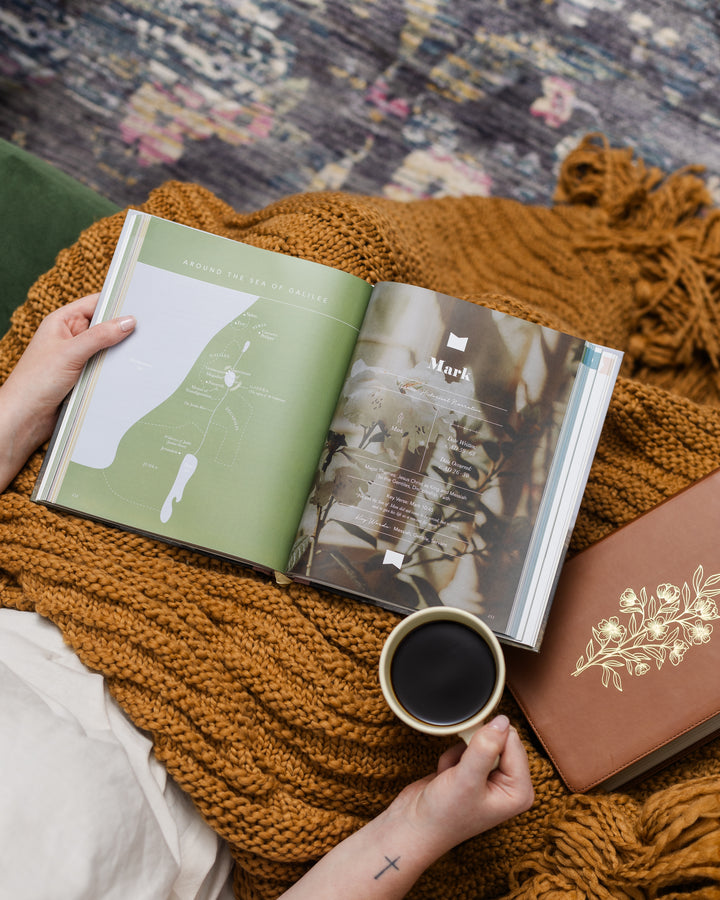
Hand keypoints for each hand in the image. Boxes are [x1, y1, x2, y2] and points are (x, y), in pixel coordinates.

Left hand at [0, 293, 135, 491]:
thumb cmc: (36, 381)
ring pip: (107, 348)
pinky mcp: (84, 376)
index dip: (116, 303)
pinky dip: (116, 369)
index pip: (95, 303)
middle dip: (122, 330)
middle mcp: (70, 337)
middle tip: (147, 330)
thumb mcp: (71, 353)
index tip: (140, 305)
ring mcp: (78, 357)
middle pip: (104, 326)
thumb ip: (100, 336)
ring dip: (120, 352)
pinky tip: (129, 370)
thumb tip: (128, 322)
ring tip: (141, 351)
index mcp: (62, 322)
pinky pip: (106, 367)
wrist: (27, 417)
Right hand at [387, 715, 533, 858]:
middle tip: (460, 770)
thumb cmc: (443, 814)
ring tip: (452, 776)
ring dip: (461, 752)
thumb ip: (486, 747)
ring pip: (481, 742)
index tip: (469, 754)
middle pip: (500, 740)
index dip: (489, 740)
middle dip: (474, 747)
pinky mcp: (473, 774)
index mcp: (519, 791)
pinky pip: (467, 748)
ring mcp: (491, 779)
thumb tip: (501, 720)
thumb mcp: (467, 779)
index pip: (514, 743)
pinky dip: (452, 757)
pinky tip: (446, 776)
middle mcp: (510, 785)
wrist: (413, 826)